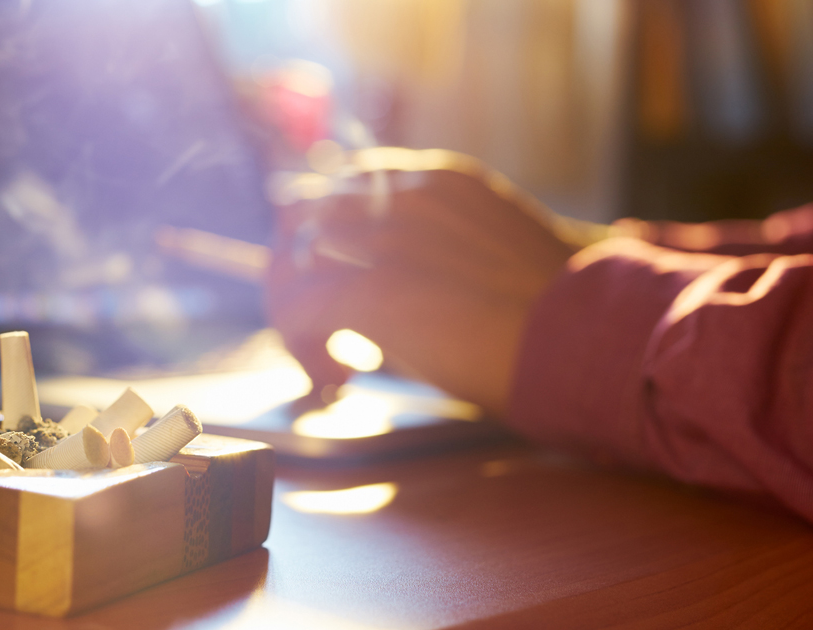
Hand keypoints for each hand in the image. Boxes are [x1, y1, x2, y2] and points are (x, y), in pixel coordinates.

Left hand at [266, 152, 580, 416]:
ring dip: (295, 310)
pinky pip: (298, 309)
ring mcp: (385, 236)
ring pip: (291, 259)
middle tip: (318, 329)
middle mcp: (402, 194)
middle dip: (298, 273)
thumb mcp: (489, 257)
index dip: (329, 238)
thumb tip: (392, 310)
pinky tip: (335, 378)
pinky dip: (301, 346)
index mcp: (435, 180)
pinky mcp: (373, 288)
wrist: (591, 335)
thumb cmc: (559, 312)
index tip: (341, 286)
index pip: (345, 185)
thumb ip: (434, 260)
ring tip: (326, 359)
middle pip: (303, 214)